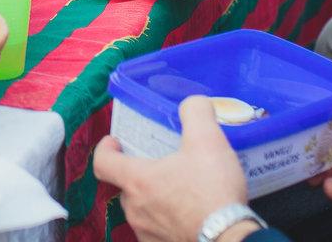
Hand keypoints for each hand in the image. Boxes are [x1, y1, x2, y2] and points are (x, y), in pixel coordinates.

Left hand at [93, 97, 251, 241]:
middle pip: (125, 187)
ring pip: (141, 211)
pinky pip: (157, 231)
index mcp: (137, 180)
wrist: (228, 239)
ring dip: (154, 199)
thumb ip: (196, 113)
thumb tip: (192, 104)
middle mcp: (135, 209)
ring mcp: (146, 232)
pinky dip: (166, 221)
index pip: (102, 162)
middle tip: (161, 166)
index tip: (115, 142)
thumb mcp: (208, 141)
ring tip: (179, 191)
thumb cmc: (212, 191)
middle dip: (139, 174)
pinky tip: (188, 215)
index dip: (105, 149)